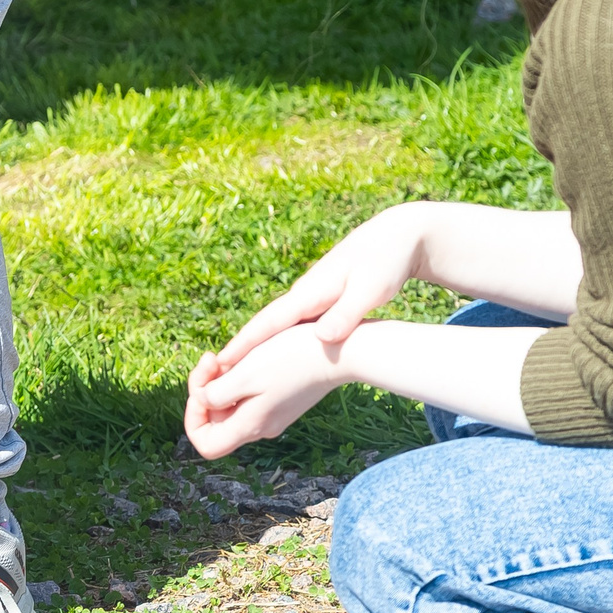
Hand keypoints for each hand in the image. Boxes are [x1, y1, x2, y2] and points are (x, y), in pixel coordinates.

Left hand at [184, 324, 351, 459]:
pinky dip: (238, 378)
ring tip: (226, 356)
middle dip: (204, 390)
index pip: (205, 445)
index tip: (200, 389)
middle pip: (215, 421)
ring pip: (230, 405)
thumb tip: (203, 401)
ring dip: (220, 381)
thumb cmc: (292, 358)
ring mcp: (273, 414)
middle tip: (212, 359)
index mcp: (250, 426)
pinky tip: (246, 357)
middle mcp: (261, 427)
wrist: (340, 351)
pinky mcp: (283, 400)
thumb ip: (216, 394)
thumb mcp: (245, 373)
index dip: (192, 420)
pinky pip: (248, 396)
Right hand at [217, 209, 422, 368]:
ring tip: (234, 373)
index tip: (221, 364)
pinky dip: (278, 342)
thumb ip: (346, 314)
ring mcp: (312, 297)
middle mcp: (303, 295)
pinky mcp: (322, 301)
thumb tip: (321, 338)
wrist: (397, 234)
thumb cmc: (386, 262)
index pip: (269, 323)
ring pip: (278, 328)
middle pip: (265, 327)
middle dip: (241, 350)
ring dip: (256, 347)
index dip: (244, 345)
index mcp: (310, 292)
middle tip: (214, 377)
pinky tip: (274, 357)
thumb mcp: (371, 290)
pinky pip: (293, 326)